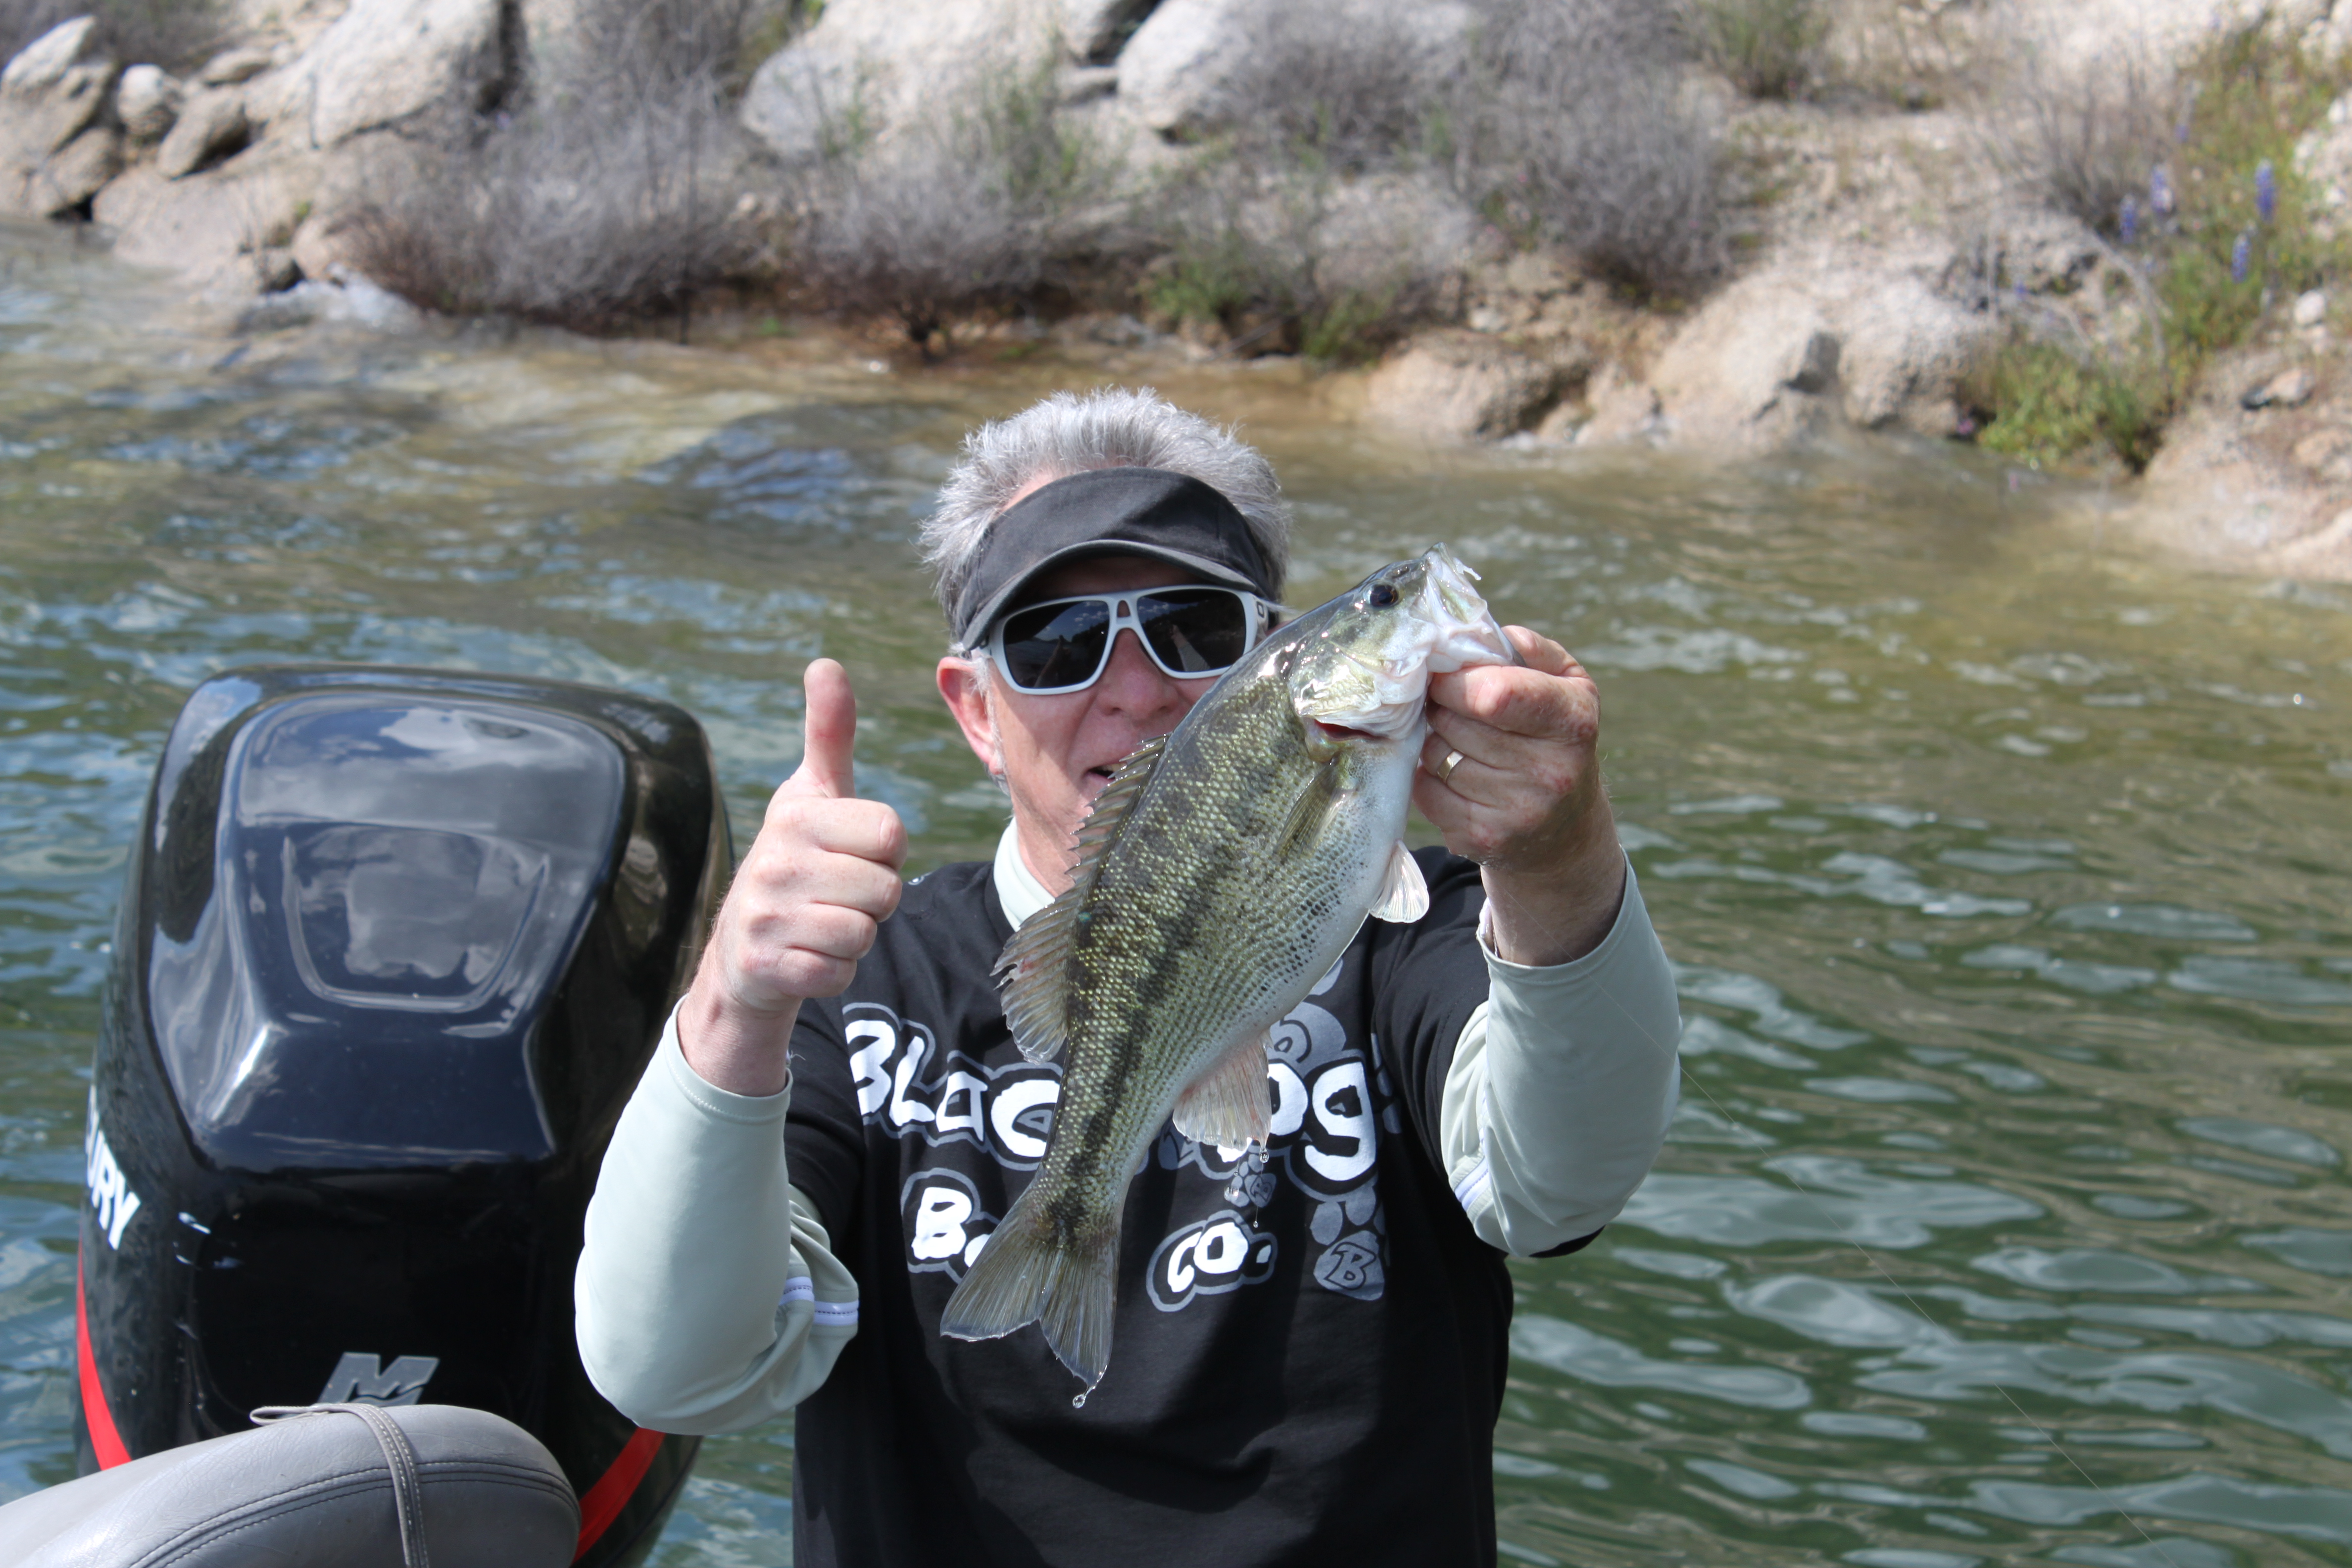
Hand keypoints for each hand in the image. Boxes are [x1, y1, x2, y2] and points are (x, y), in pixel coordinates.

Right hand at [679, 659, 906, 1095]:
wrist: (743, 946)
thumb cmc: (797, 859)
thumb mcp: (813, 793)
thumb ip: (829, 732)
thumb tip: (826, 663)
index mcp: (796, 814)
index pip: (891, 834)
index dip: (885, 850)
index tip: (853, 851)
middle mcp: (774, 861)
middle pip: (885, 889)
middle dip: (874, 897)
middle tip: (837, 892)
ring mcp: (767, 917)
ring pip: (865, 933)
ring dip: (856, 935)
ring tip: (821, 921)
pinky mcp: (768, 967)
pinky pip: (840, 972)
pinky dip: (834, 969)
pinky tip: (806, 953)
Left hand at [1414, 626, 1624, 966]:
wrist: (1564, 830)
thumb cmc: (1556, 736)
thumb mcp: (1566, 682)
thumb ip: (1528, 648)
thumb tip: (1476, 637)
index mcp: (1572, 721)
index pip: (1493, 694)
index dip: (1455, 681)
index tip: (1447, 677)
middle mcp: (1551, 772)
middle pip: (1454, 724)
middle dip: (1441, 709)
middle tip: (1454, 710)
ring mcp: (1517, 813)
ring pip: (1435, 756)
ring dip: (1435, 743)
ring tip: (1462, 745)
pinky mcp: (1484, 841)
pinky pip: (1425, 792)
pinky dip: (1428, 779)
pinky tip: (1455, 776)